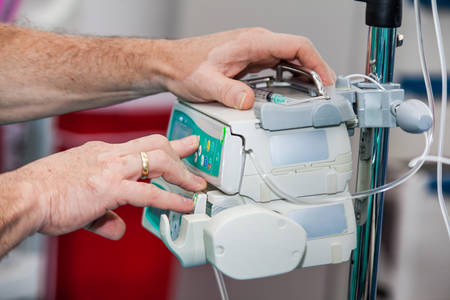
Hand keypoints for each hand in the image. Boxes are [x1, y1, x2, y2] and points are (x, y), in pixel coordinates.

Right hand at [16, 134, 205, 239]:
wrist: (24, 197)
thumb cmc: (45, 194)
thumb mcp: (81, 199)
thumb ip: (104, 215)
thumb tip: (118, 228)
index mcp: (102, 153)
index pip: (139, 143)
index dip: (162, 145)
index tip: (177, 144)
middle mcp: (110, 155)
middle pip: (154, 144)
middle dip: (179, 149)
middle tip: (195, 152)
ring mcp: (111, 169)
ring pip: (157, 161)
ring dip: (181, 174)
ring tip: (195, 186)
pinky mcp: (110, 188)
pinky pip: (149, 191)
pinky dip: (171, 199)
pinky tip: (184, 206)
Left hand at [160, 27, 335, 108]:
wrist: (172, 63)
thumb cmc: (186, 66)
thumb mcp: (206, 83)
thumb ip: (228, 92)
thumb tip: (248, 102)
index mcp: (252, 42)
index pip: (296, 45)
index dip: (317, 62)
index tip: (327, 80)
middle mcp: (257, 43)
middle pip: (298, 52)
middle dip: (316, 72)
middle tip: (326, 94)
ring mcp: (255, 51)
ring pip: (290, 60)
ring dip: (305, 76)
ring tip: (316, 96)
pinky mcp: (251, 61)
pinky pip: (278, 67)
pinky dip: (291, 78)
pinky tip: (294, 92)